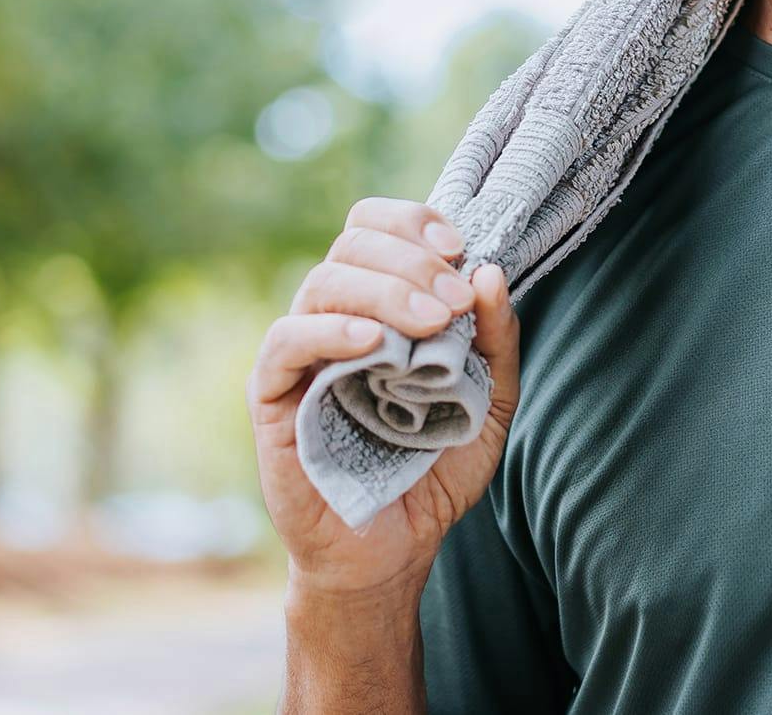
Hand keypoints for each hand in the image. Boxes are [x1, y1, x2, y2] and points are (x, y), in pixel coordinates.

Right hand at [247, 197, 521, 599]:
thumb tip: (489, 271)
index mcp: (381, 305)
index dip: (414, 222)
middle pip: (353, 243)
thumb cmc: (435, 470)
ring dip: (385, 290)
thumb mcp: (490, 402)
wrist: (393, 549)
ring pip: (323, 282)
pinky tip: (372, 345)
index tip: (459, 249)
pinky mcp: (275, 397)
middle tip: (454, 302)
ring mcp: (302, 354)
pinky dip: (329, 331)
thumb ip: (496, 340)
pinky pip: (285, 341)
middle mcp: (337, 318)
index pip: (376, 228)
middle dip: (412, 260)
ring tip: (431, 323)